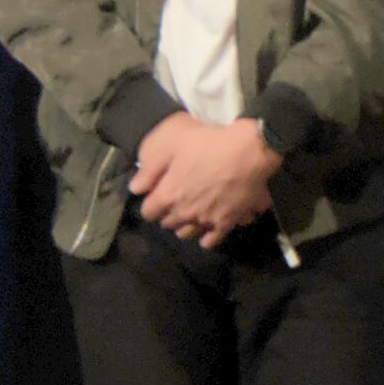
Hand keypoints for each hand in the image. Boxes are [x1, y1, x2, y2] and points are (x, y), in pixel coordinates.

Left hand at [133, 114, 279, 244]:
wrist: (249, 151)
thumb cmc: (208, 144)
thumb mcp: (172, 146)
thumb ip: (150, 169)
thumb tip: (134, 188)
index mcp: (167, 195)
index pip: (148, 212)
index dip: (151, 203)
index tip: (157, 195)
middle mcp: (183, 213)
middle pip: (167, 223)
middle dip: (167, 214)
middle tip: (175, 201)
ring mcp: (205, 220)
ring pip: (186, 234)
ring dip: (184, 226)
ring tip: (190, 214)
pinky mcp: (226, 223)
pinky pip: (210, 241)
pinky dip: (206, 237)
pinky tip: (207, 227)